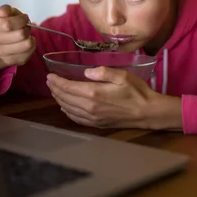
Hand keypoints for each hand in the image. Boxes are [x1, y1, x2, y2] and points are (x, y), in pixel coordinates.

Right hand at [0, 5, 35, 71]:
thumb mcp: (7, 12)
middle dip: (26, 28)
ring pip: (27, 44)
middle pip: (20, 34)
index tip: (24, 18)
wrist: (0, 42)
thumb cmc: (6, 23)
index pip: (7, 24)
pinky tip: (25, 43)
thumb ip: (6, 10)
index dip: (21, 20)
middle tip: (25, 27)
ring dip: (30, 37)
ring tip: (25, 35)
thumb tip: (3, 12)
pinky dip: (32, 46)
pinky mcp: (9, 61)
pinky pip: (29, 52)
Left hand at [47, 67, 182, 130]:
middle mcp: (89, 107)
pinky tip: (66, 107)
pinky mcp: (96, 124)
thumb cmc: (136, 92)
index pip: (67, 87)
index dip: (56, 81)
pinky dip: (67, 111)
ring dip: (59, 99)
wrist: (147, 113)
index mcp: (94, 93)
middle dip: (55, 89)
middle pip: (64, 98)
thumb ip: (103, 72)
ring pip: (68, 109)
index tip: (49, 75)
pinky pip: (76, 118)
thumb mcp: (122, 76)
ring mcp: (92, 118)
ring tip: (55, 91)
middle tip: (50, 81)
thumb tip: (86, 72)